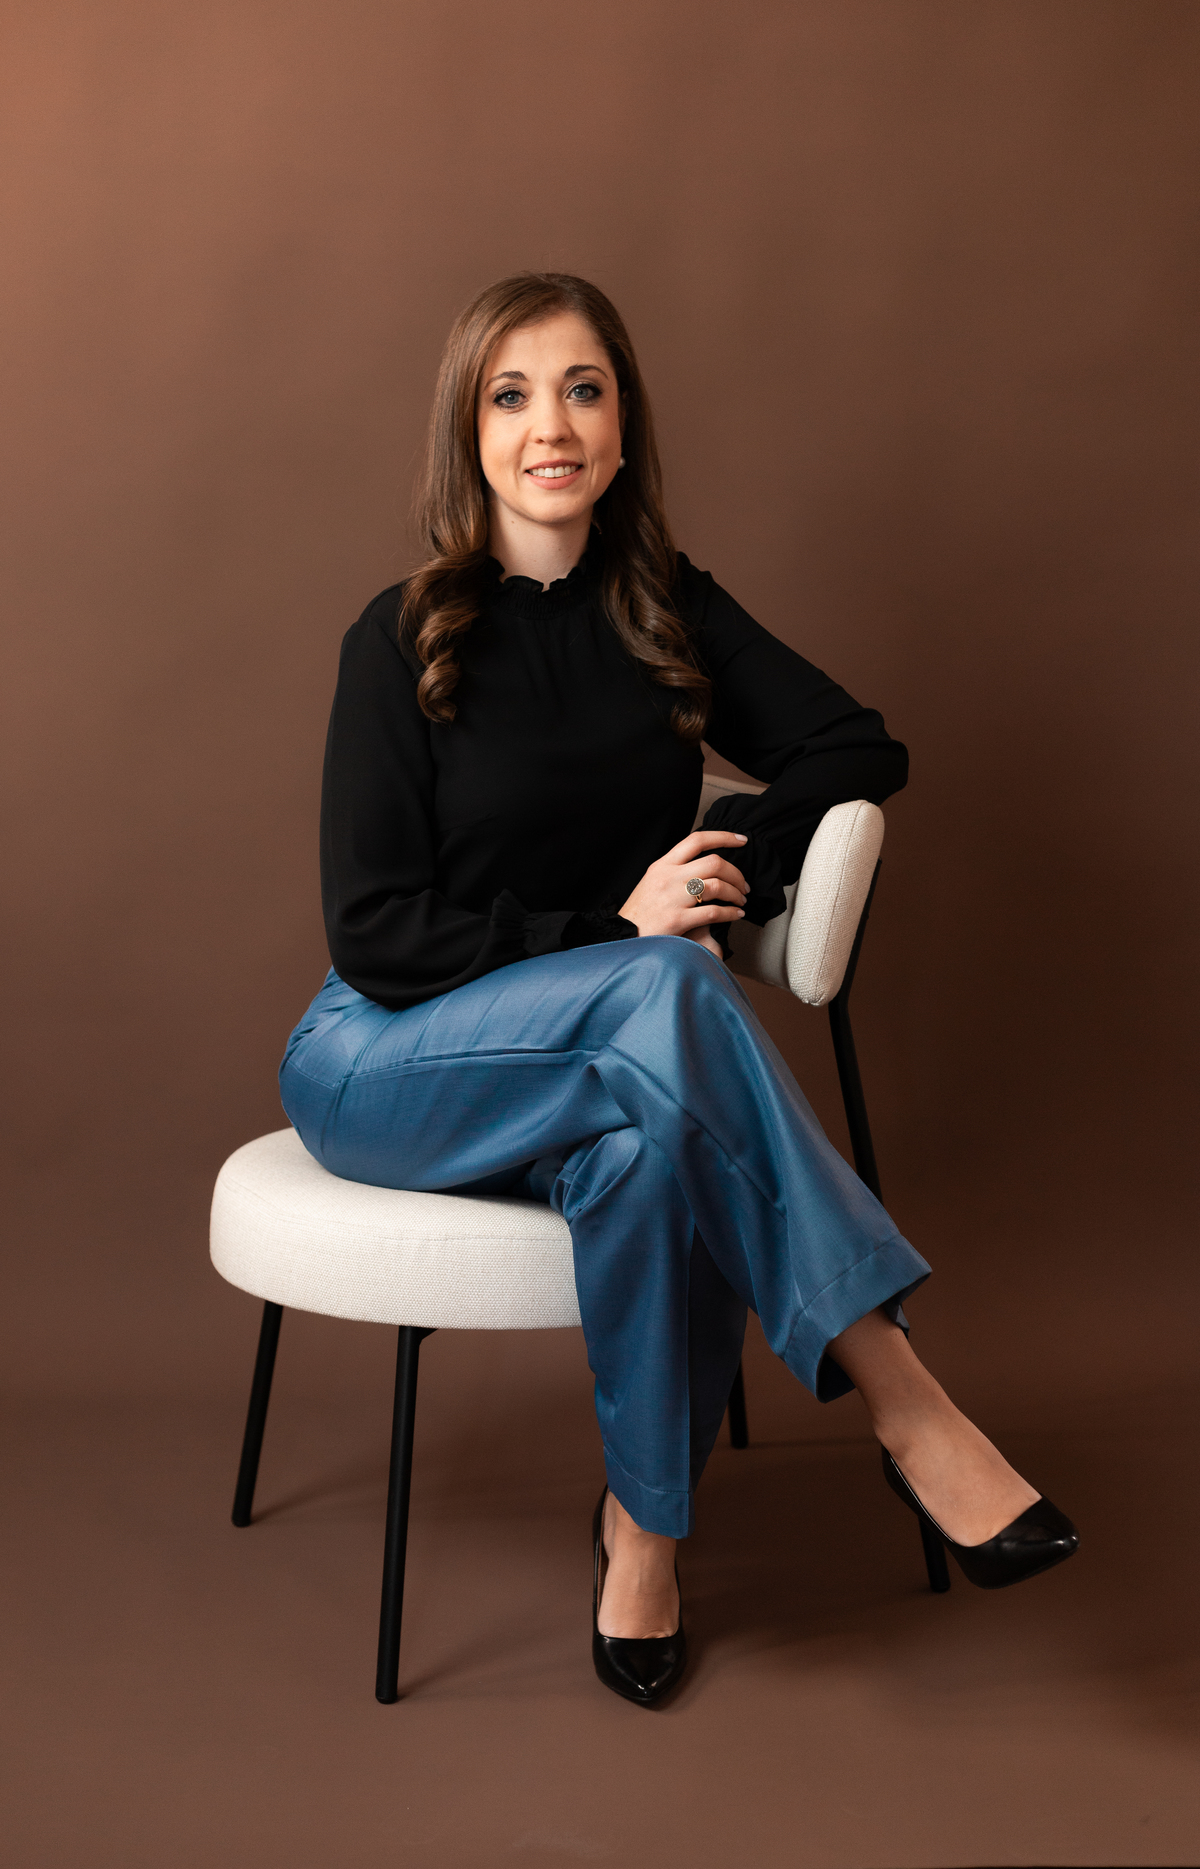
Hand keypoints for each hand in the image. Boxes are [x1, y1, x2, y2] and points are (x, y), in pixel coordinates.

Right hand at [619, 831, 748, 957]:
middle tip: (743, 885)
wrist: (622, 936)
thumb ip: (676, 870)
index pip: (697, 840)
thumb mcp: (653, 880)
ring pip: (717, 886)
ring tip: (741, 901)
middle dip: (736, 873)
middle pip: (714, 862)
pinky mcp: (677, 920)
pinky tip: (736, 915)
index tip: (742, 840)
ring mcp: (672, 898)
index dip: (723, 837)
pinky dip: (731, 913)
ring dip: (736, 893)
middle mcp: (668, 877)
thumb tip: (705, 863)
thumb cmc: (641, 911)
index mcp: (663, 864)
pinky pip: (713, 912)